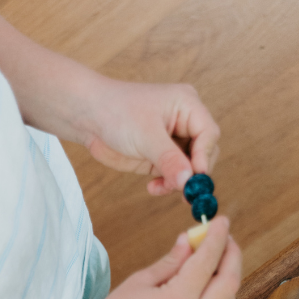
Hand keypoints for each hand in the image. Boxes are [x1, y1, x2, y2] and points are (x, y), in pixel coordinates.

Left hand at [83, 79, 219, 195]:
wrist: (90, 117)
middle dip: (193, 174)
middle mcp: (185, 123)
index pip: (209, 133)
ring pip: (189, 169)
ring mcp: (173, 142)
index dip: (204, 156)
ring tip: (160, 188)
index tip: (195, 177)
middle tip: (182, 192)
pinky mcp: (160, 158)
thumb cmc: (117, 113)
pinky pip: (173, 176)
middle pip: (204, 153)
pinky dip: (167, 185)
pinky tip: (153, 188)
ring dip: (178, 183)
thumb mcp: (146, 136)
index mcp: (188, 105)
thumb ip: (169, 159)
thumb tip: (188, 181)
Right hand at [83, 216, 241, 298]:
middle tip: (225, 237)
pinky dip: (219, 293)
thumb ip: (171, 261)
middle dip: (232, 254)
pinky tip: (208, 280)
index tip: (221, 221)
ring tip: (215, 257)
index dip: (217, 237)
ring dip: (227, 274)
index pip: (207, 261)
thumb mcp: (140, 282)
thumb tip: (188, 241)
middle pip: (230, 281)